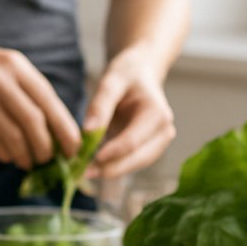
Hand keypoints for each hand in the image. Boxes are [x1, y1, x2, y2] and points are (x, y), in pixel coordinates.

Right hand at [0, 37, 81, 169]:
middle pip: (35, 121)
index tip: (74, 149)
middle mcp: (1, 79)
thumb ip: (27, 90)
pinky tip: (9, 156)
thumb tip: (56, 127)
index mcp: (17, 66)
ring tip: (29, 163)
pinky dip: (4, 152)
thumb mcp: (4, 67)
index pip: (50, 102)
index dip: (65, 129)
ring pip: (14, 134)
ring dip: (26, 154)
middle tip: (50, 160)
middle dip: (47, 147)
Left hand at [84, 47, 175, 178]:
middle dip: (111, 168)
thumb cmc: (127, 74)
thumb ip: (100, 106)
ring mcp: (159, 141)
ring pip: (136, 164)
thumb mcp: (110, 82)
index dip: (112, 153)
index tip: (89, 160)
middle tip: (82, 173)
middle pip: (138, 158)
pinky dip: (114, 166)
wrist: (141, 72)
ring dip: (112, 171)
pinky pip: (132, 161)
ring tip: (84, 172)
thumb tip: (88, 131)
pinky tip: (93, 167)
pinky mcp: (150, 147)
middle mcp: (164, 131)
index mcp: (157, 114)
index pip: (133, 141)